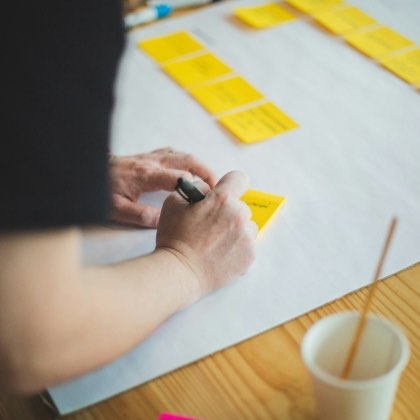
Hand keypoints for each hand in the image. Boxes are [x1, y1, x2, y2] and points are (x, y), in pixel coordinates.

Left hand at [109, 148, 216, 226]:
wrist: (85, 170)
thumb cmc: (101, 190)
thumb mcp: (116, 209)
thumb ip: (140, 215)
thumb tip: (164, 221)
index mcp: (146, 175)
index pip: (181, 176)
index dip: (198, 186)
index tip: (208, 198)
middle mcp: (151, 162)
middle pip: (188, 159)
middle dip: (207, 171)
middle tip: (218, 186)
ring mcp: (149, 156)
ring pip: (182, 154)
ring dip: (199, 164)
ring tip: (209, 179)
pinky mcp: (147, 156)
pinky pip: (172, 153)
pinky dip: (186, 159)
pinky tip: (189, 169)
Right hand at [156, 171, 257, 301]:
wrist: (180, 272)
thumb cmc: (174, 238)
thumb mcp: (174, 203)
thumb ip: (194, 189)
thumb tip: (208, 189)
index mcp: (222, 200)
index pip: (239, 179)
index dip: (230, 184)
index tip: (224, 193)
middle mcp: (239, 216)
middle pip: (241, 206)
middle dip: (228, 212)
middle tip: (211, 225)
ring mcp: (247, 237)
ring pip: (247, 226)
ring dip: (236, 230)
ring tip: (216, 242)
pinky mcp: (250, 255)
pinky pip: (248, 244)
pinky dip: (237, 247)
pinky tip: (220, 253)